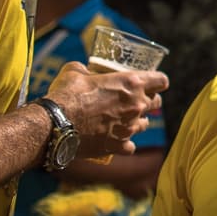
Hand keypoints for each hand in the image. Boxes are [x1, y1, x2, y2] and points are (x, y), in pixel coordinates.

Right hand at [43, 61, 167, 159]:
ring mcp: (130, 127)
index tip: (154, 83)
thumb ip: (86, 69)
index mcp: (132, 83)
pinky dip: (124, 143)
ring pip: (145, 125)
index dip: (158, 81)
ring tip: (123, 120)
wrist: (54, 124)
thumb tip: (84, 70)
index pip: (162, 81)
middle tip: (136, 101)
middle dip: (149, 100)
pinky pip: (130, 146)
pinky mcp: (119, 146)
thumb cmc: (66, 94)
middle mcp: (136, 105)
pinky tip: (114, 140)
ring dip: (137, 121)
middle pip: (156, 102)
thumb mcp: (76, 71)